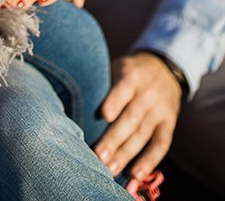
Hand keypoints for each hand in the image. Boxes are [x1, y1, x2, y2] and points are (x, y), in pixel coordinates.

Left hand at [93, 52, 182, 180]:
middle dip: (114, 139)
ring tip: (111, 169)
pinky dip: (150, 161)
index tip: (103, 116)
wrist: (164, 67)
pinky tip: (136, 175)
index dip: (114, 102)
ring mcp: (160, 110)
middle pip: (131, 118)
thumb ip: (102, 83)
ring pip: (143, 134)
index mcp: (131, 76)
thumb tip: (73, 100)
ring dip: (127, 154)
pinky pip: (161, 144)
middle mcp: (148, 94)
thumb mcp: (115, 67)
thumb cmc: (128, 70)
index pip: (123, 89)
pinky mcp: (169, 123)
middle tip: (99, 156)